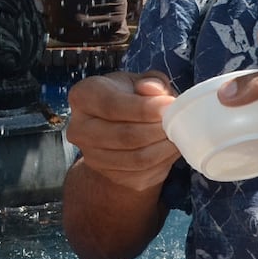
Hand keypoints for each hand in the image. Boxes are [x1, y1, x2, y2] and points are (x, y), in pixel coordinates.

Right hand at [65, 70, 179, 192]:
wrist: (121, 128)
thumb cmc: (131, 98)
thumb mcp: (140, 82)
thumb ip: (151, 82)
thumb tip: (152, 89)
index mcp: (83, 96)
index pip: (111, 105)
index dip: (143, 108)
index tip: (168, 105)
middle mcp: (79, 129)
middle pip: (124, 136)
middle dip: (157, 129)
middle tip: (178, 121)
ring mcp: (92, 157)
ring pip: (137, 158)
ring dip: (164, 147)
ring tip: (177, 134)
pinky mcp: (111, 176)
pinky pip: (143, 173)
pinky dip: (163, 161)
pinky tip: (170, 147)